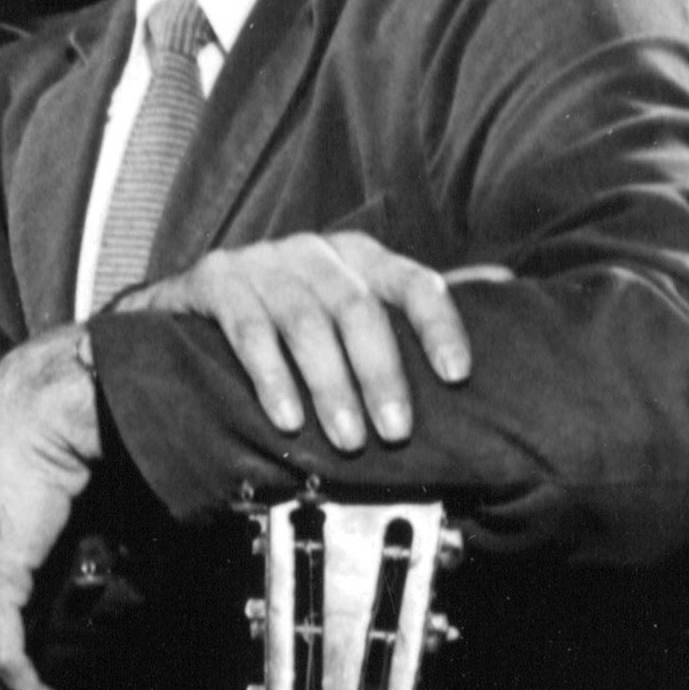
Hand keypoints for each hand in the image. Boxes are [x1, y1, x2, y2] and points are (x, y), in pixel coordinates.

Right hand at [113, 228, 477, 456]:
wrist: (185, 306)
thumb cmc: (284, 312)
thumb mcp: (352, 298)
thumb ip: (414, 298)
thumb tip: (503, 283)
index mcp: (357, 254)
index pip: (411, 281)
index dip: (438, 326)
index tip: (456, 375)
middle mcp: (313, 250)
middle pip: (357, 309)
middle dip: (380, 374)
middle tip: (395, 432)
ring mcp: (260, 263)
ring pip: (305, 322)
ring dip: (330, 386)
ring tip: (348, 438)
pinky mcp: (214, 282)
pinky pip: (247, 331)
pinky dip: (271, 377)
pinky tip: (288, 417)